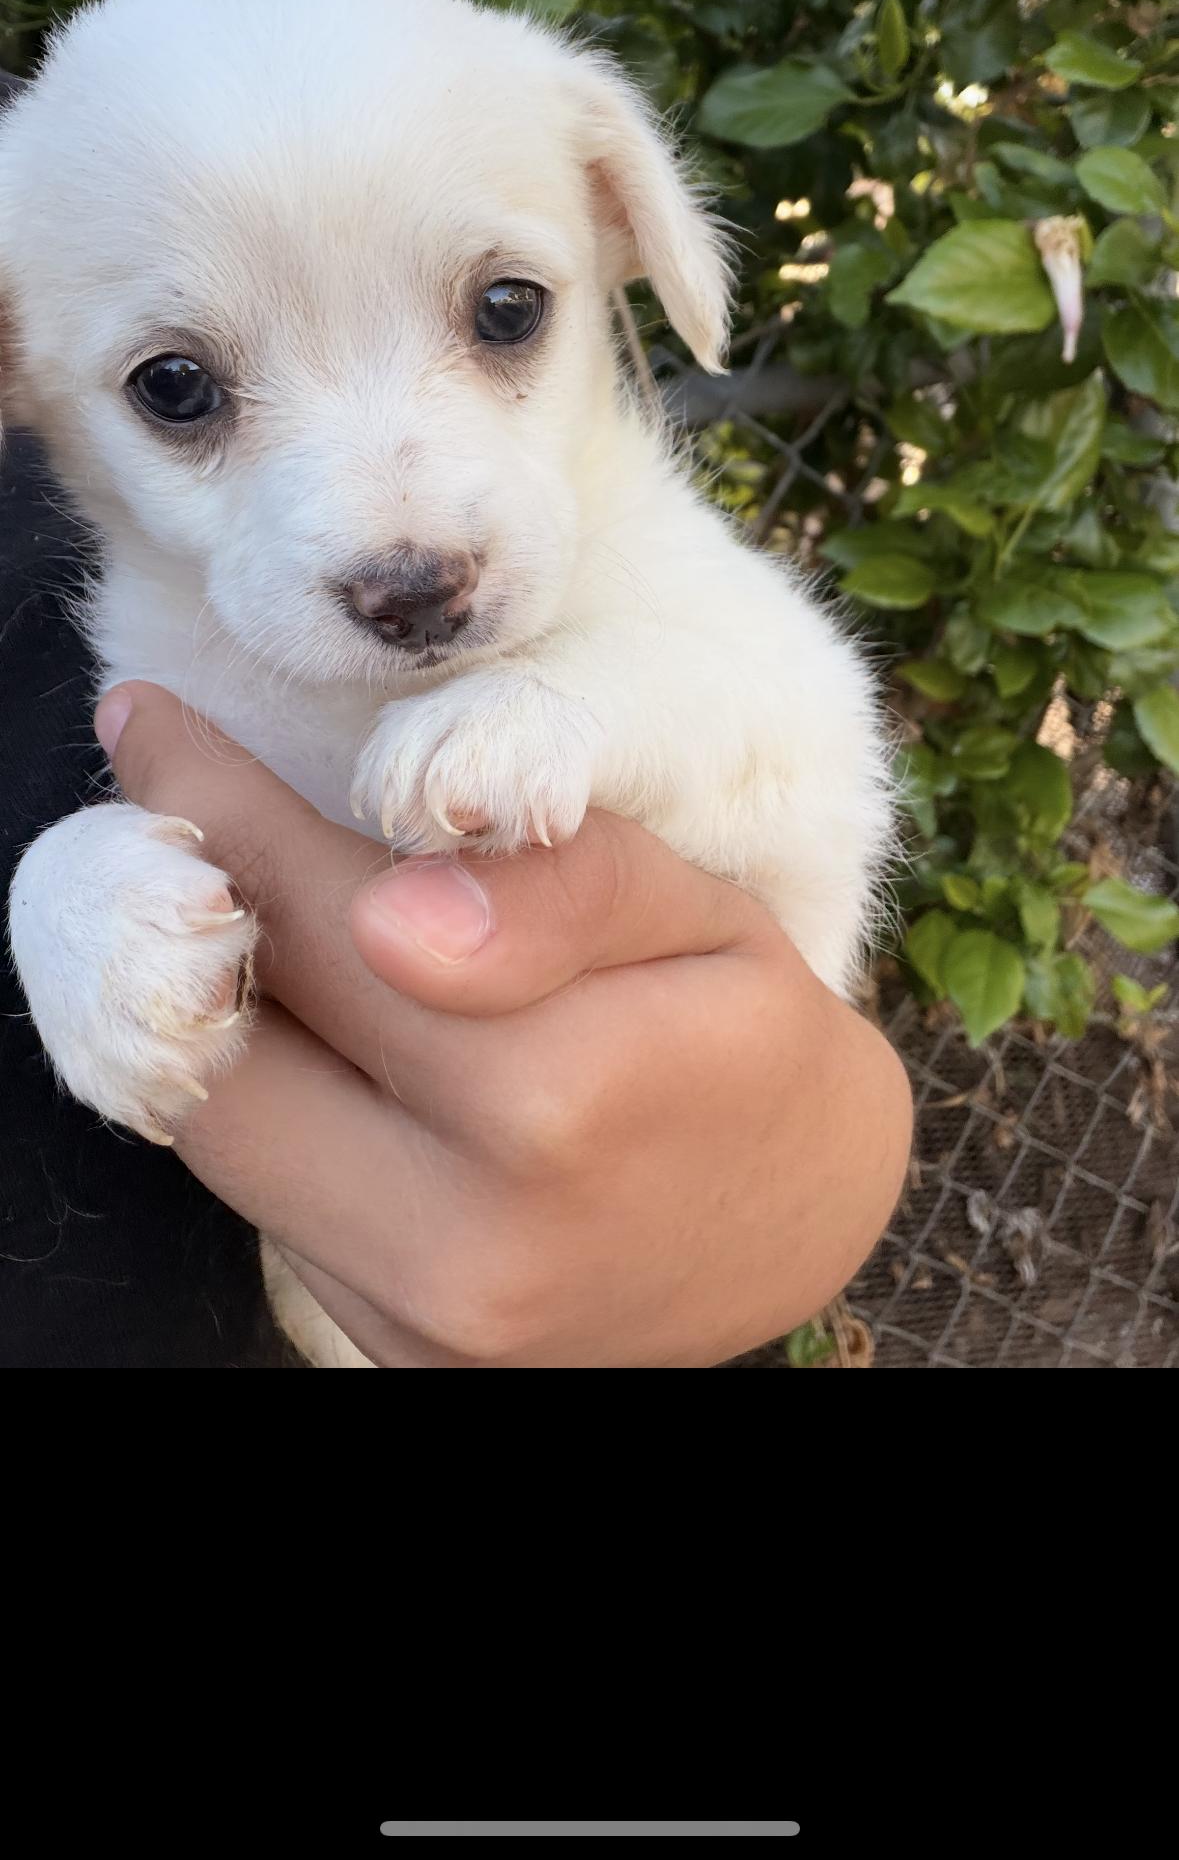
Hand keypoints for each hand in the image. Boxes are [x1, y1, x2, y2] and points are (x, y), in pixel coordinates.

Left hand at [95, 682, 912, 1366]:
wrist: (793, 1228)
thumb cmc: (745, 1037)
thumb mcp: (703, 916)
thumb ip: (564, 887)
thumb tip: (395, 906)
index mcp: (560, 1101)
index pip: (324, 925)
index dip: (219, 809)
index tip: (155, 724)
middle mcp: (471, 1240)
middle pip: (234, 1047)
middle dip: (187, 911)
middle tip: (176, 812)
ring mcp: (425, 1321)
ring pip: (226, 1137)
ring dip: (214, 1011)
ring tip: (241, 914)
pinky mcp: (395, 1358)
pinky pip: (272, 1208)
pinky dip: (274, 1103)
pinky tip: (319, 1036)